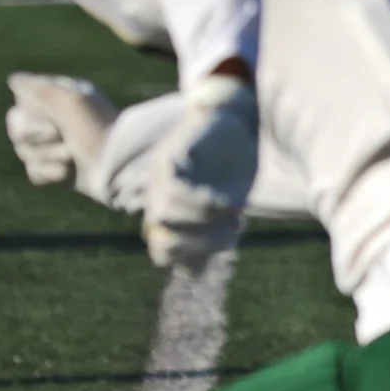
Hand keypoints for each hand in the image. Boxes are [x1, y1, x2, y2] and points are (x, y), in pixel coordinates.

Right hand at [6, 72, 118, 192]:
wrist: (118, 167)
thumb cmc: (96, 129)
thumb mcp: (69, 100)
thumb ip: (38, 87)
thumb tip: (13, 80)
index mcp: (61, 98)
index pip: (22, 103)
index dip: (32, 114)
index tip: (53, 116)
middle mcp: (57, 119)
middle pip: (17, 129)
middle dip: (36, 135)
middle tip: (59, 134)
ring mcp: (57, 145)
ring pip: (24, 152)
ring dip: (47, 154)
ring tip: (71, 155)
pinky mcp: (58, 169)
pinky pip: (34, 172)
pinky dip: (49, 173)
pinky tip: (67, 172)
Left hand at [144, 74, 257, 271]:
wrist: (229, 116)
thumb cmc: (229, 161)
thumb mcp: (224, 201)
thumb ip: (210, 233)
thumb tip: (195, 274)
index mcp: (170, 212)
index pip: (163, 254)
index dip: (192, 258)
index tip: (223, 245)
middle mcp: (159, 198)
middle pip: (162, 242)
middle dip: (196, 245)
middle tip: (228, 232)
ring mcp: (161, 179)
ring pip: (166, 217)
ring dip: (202, 222)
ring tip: (229, 212)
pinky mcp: (170, 159)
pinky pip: (175, 191)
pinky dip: (200, 203)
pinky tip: (223, 202)